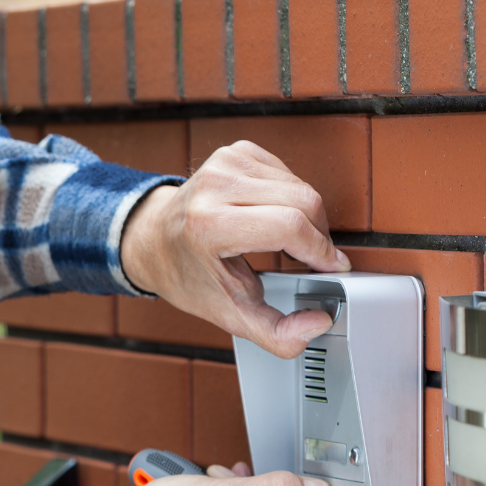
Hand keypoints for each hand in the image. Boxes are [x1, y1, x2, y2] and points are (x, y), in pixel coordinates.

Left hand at [120, 141, 351, 358]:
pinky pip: (287, 172)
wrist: (153, 241)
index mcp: (208, 225)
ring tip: (291, 242)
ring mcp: (224, 163)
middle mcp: (214, 187)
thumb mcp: (229, 314)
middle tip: (315, 259)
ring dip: (308, 217)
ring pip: (300, 186)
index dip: (320, 249)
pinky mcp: (235, 151)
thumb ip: (275, 333)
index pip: (288, 226)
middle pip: (303, 201)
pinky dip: (291, 197)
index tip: (333, 268)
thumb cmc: (187, 277)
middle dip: (319, 235)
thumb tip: (318, 323)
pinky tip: (273, 216)